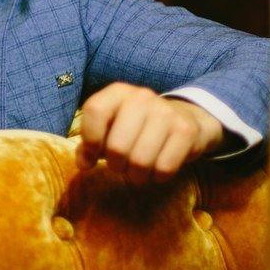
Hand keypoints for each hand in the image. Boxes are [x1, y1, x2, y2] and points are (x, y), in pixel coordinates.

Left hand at [76, 83, 223, 183]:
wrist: (184, 117)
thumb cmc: (136, 127)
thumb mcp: (110, 127)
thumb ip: (90, 144)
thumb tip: (83, 164)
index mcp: (117, 92)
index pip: (95, 111)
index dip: (90, 139)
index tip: (94, 154)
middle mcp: (141, 97)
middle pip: (117, 146)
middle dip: (116, 165)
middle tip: (121, 165)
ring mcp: (166, 112)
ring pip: (140, 161)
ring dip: (136, 174)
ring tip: (138, 169)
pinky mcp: (186, 130)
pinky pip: (164, 168)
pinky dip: (157, 176)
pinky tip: (157, 168)